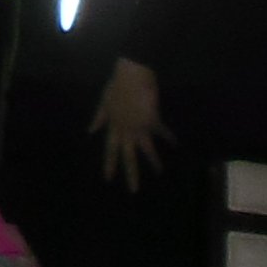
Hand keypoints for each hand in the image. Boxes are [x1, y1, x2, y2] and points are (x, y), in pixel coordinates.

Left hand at [91, 60, 168, 184]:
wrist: (132, 76)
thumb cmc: (117, 86)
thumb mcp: (104, 102)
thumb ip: (99, 118)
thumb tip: (91, 130)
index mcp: (114, 127)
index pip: (110, 149)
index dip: (110, 164)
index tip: (108, 178)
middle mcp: (127, 131)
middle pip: (128, 156)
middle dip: (131, 173)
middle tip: (133, 190)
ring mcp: (140, 127)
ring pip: (147, 149)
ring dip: (154, 161)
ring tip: (160, 173)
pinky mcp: (153, 121)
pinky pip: (162, 132)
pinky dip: (169, 136)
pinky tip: (175, 143)